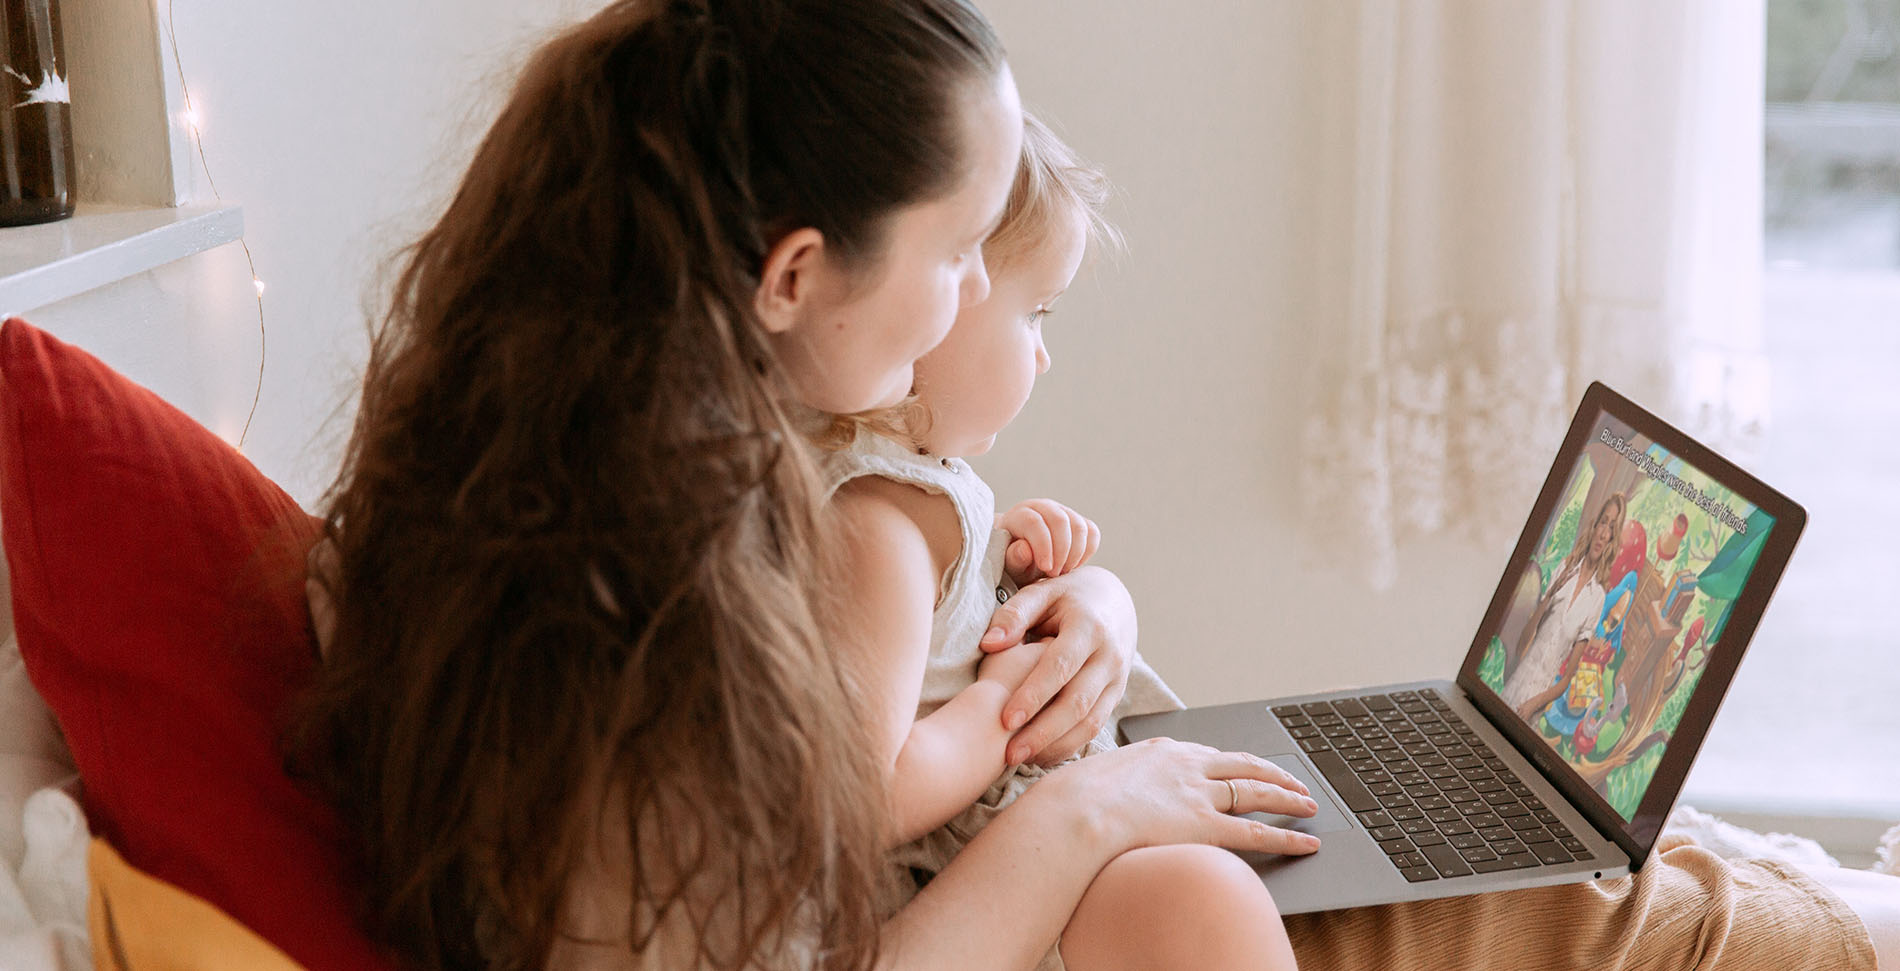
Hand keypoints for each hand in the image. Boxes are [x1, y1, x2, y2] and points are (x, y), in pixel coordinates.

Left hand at [978, 566, 1135, 766]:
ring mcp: (1117, 678)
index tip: (1005, 719)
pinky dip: (1069, 744)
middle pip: (1077, 702)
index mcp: (1089, 627)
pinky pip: (1096, 726)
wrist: (1115, 600)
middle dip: (1043, 732)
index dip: (1033, 695)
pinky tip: (1041, 755)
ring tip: (1022, 760)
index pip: (1060, 667)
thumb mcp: (1042, 592)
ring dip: (1056, 745)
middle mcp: (1110, 655)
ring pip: (1090, 721)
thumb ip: (1014, 614)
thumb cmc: (1068, 597)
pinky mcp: (1117, 695)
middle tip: (1010, 753)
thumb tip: (989, 643)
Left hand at [1000, 499, 1100, 584]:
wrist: (1024, 559)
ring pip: (1079, 527)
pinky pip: (1092, 533)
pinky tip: (1072, 565)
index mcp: (1020, 514)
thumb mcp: (1010, 565)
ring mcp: (1063, 512)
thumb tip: (1024, 550)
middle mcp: (1043, 507)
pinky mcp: (1079, 521)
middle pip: (1060, 521)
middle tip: (1054, 574)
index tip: (1046, 570)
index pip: (1035, 523)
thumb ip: (1014, 558)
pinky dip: (1086, 552)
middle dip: (1061, 552)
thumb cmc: (1014, 562)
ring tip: (1061, 572)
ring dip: (1075, 554)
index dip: (1043, 547)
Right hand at [1029, 737, 1323, 857]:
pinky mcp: (1206, 824)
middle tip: (1293, 781)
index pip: (1209, 754)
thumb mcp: (1098, 777)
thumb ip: (1117, 782)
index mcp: (1161, 750)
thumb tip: (1108, 794)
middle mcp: (1187, 765)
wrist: (1077, 810)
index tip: (1245, 767)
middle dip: (1272, 772)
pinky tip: (1306, 842)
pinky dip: (1287, 837)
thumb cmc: (1075, 799)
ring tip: (1309, 806)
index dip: (1233, 763)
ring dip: (1288, 799)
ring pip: (1257, 793)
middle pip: (1242, 765)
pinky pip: (1256, 832)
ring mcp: (1199, 793)